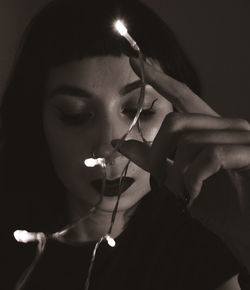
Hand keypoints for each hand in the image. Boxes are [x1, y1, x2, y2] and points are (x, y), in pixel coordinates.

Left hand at [113, 57, 249, 270]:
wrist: (247, 230)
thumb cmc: (216, 204)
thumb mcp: (177, 178)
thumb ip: (152, 159)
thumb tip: (122, 142)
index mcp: (212, 129)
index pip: (183, 95)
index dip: (159, 79)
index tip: (134, 63)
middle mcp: (229, 126)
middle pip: (176, 121)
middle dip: (159, 154)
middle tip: (162, 180)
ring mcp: (243, 138)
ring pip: (188, 140)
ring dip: (176, 173)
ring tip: (183, 193)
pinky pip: (210, 156)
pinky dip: (193, 179)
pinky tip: (195, 194)